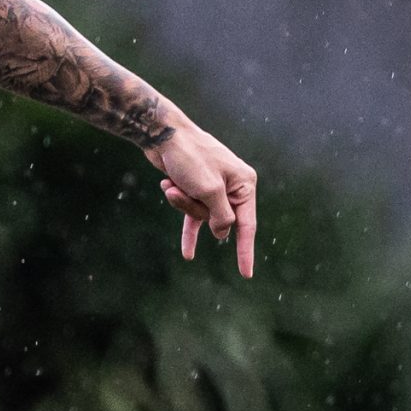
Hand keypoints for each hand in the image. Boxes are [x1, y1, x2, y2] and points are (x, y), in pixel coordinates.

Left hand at [146, 122, 257, 276]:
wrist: (164, 136)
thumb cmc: (190, 158)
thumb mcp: (208, 190)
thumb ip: (220, 216)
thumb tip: (223, 234)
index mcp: (244, 184)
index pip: (247, 225)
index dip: (245, 251)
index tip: (246, 274)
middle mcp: (233, 188)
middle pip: (217, 220)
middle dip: (194, 209)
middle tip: (181, 190)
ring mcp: (215, 190)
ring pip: (200, 216)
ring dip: (182, 204)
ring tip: (170, 185)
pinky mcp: (197, 191)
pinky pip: (193, 217)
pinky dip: (188, 230)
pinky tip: (188, 254)